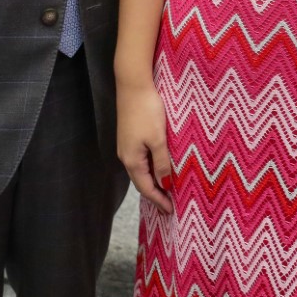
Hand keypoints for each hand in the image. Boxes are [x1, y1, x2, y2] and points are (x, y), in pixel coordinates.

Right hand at [117, 81, 173, 212]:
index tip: (171, 211)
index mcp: (132, 160)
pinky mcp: (131, 135)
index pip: (146, 188)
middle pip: (142, 181)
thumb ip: (162, 162)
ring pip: (142, 169)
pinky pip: (142, 158)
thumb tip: (165, 183)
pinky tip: (161, 166)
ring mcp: (127, 145)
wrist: (133, 84)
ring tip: (169, 188)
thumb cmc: (147, 111)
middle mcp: (126, 155)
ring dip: (154, 180)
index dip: (158, 200)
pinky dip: (152, 167)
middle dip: (156, 193)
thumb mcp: (158, 139)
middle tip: (171, 205)